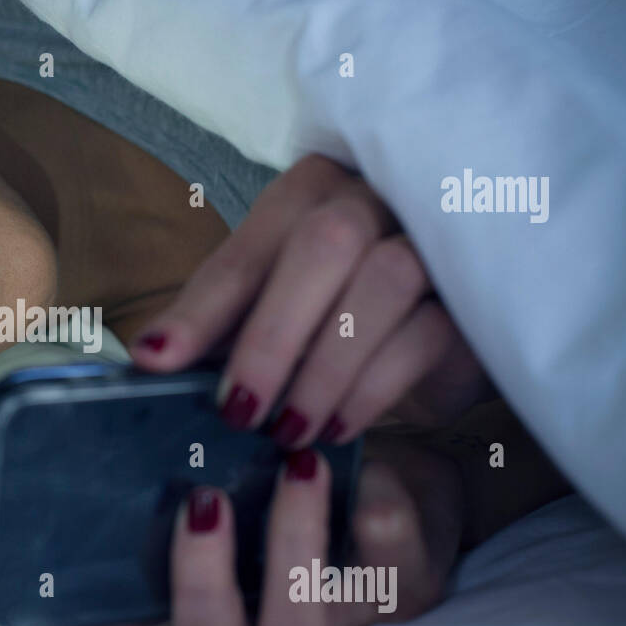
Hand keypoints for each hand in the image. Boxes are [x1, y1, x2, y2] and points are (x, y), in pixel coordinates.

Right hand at [20, 431, 464, 625]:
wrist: (411, 490)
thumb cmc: (297, 494)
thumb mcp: (226, 505)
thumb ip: (148, 527)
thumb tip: (56, 556)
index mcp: (226, 615)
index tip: (43, 624)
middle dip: (200, 586)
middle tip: (199, 502)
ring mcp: (341, 622)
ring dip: (291, 544)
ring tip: (295, 464)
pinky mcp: (407, 587)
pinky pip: (392, 567)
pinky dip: (380, 517)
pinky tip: (370, 475)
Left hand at [128, 154, 493, 443]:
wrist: (439, 328)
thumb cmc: (337, 312)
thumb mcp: (272, 310)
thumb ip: (217, 323)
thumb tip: (149, 357)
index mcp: (308, 194)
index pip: (247, 249)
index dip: (200, 309)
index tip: (156, 363)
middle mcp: (372, 196)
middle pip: (322, 246)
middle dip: (270, 338)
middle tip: (238, 412)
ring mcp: (433, 235)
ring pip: (383, 280)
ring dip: (325, 368)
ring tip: (289, 430)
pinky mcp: (475, 290)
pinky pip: (426, 331)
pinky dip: (371, 387)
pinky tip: (337, 427)